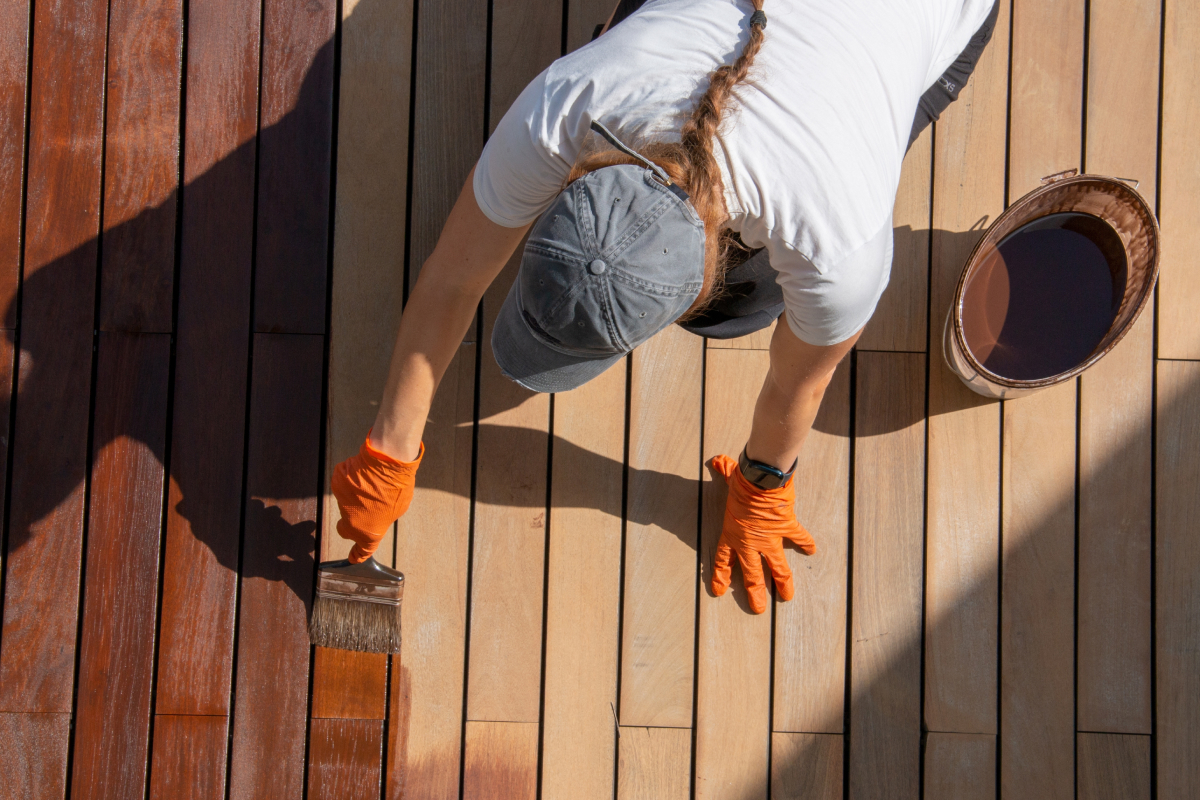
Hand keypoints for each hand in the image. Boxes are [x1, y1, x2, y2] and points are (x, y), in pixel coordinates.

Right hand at [331, 434, 423, 562]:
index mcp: (368, 533)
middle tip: (363, 511)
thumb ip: (383, 517)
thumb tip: (376, 514)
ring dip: (356, 496)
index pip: (361, 551)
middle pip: (345, 528)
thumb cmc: (397, 487)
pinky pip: (344, 484)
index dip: (357, 555)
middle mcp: (350, 522)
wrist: (388, 464)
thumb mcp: (397, 510)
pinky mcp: (336, 484)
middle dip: (351, 522)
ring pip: (346, 502)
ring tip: (374, 484)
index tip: (353, 558)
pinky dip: (352, 480)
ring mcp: (341, 502)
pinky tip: (365, 473)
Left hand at [709, 454, 815, 613]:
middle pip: (753, 576)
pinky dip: (806, 544)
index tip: (719, 591)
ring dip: (783, 584)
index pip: (723, 561)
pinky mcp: (787, 530)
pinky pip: (799, 539)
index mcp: (732, 534)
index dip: (721, 577)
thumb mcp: (729, 478)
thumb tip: (716, 460)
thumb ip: (723, 472)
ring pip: (778, 569)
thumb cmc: (742, 481)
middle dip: (756, 595)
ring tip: (787, 598)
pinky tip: (812, 551)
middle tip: (758, 609)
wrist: (761, 480)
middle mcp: (750, 543)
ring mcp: (770, 539)